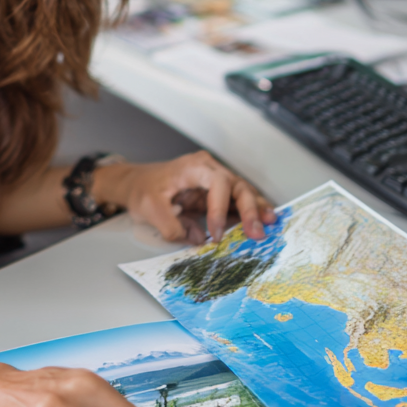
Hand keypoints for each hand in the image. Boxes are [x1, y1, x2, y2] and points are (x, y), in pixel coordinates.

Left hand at [97, 152, 275, 244]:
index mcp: (194, 166)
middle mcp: (209, 170)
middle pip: (237, 186)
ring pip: (242, 194)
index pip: (218, 183)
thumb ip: (172, 226)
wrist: (136, 183)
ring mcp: (215, 182)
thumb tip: (198, 240)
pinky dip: (249, 214)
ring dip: (255, 210)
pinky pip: (236, 204)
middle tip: (257, 232)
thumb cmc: (142, 188)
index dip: (221, 208)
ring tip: (270, 225)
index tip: (217, 233)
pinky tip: (261, 224)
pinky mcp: (216, 196)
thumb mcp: (150, 208)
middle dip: (249, 209)